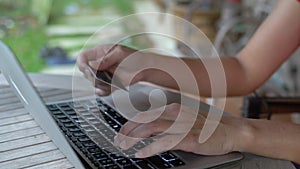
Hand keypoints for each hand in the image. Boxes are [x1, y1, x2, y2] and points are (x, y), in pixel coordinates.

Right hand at [77, 44, 146, 94]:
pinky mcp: (108, 84)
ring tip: (106, 83)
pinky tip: (106, 89)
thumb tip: (92, 64)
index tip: (87, 69)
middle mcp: (100, 64)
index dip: (82, 63)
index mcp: (100, 52)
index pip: (83, 57)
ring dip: (97, 84)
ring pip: (92, 82)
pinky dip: (102, 91)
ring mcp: (103, 74)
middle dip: (90, 76)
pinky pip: (100, 90)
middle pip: (85, 71)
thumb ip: (106, 59)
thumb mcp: (120, 53)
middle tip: (98, 77)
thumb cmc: (135, 58)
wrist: (145, 69)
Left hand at [114, 103, 249, 157]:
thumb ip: (168, 121)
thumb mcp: (185, 119)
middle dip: (128, 131)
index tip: (121, 131)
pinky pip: (164, 143)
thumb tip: (150, 128)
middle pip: (144, 121)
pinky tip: (141, 153)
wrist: (230, 131)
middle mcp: (175, 114)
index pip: (146, 114)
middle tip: (118, 141)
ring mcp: (181, 125)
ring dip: (134, 139)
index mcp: (173, 108)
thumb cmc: (207, 127)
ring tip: (124, 147)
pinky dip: (150, 148)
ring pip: (151, 129)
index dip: (131, 123)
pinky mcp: (188, 137)